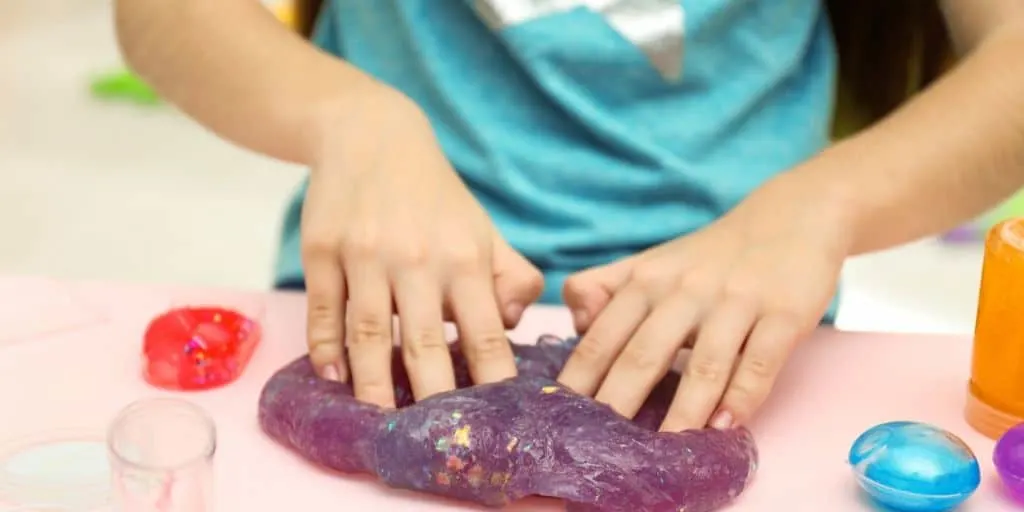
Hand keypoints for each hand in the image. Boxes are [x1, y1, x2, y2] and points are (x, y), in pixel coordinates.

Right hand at [301, 93, 542, 406]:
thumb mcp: (482, 228)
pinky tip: (333, 377)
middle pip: (425, 342)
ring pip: (369, 333)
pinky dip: (326, 348)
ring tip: (380, 421)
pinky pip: (324, 310)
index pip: (486, 331)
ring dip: (373, 384)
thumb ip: (510, 274)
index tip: (497, 417)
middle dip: (432, 395)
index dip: (492, 378)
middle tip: (436, 440)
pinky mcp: (323, 249)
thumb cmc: (434, 195)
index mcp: (464, 256)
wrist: (370, 135)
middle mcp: (416, 258)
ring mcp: (365, 254)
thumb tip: (516, 325)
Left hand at [557, 176, 851, 431]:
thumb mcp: (653, 263)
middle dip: (618, 403)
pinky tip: (725, 428)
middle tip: (600, 451)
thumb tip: (576, 327)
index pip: (603, 336)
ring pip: (703, 364)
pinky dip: (742, 397)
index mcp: (647, 281)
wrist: (794, 216)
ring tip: (663, 454)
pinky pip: (760, 362)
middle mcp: (685, 290)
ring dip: (682, 413)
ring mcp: (736, 302)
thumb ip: (606, 289)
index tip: (561, 419)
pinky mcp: (783, 313)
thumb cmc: (712, 255)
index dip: (580, 379)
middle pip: (644, 353)